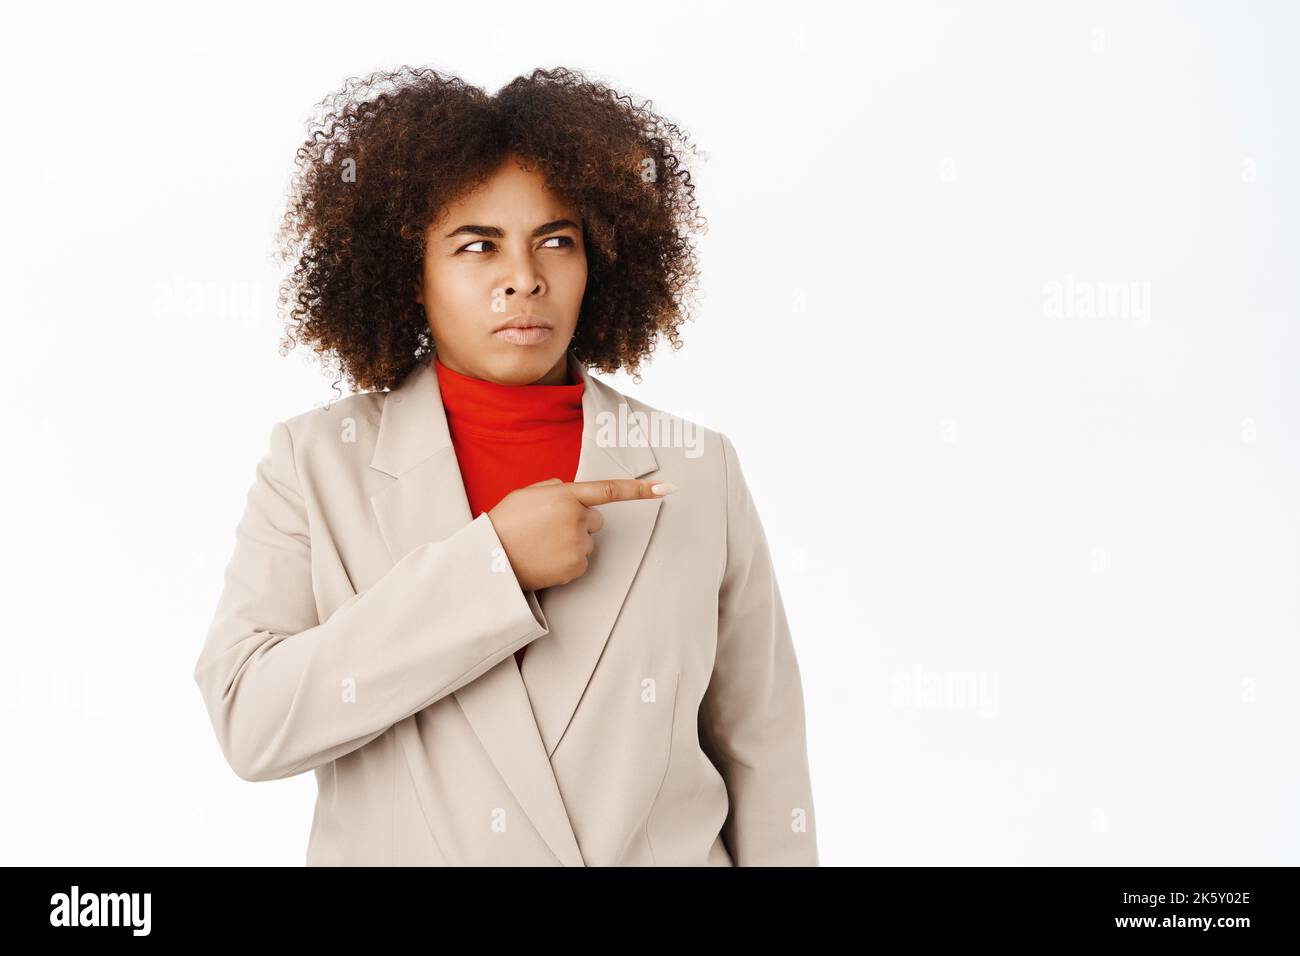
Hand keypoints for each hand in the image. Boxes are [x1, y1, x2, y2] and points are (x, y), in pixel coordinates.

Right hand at [488, 477, 675, 590]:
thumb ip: (557, 489)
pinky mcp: (576, 568)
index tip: (668, 488)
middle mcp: (577, 520)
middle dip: (579, 521)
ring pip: (588, 541)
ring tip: (542, 544)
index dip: (640, 489)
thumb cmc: (506, 522)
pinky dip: (568, 560)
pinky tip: (546, 558)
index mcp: (565, 496)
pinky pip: (582, 560)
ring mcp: (578, 546)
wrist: (490, 560)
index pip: (610, 490)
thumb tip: (576, 497)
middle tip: (548, 527)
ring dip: (571, 541)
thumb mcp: (528, 493)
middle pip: (596, 519)